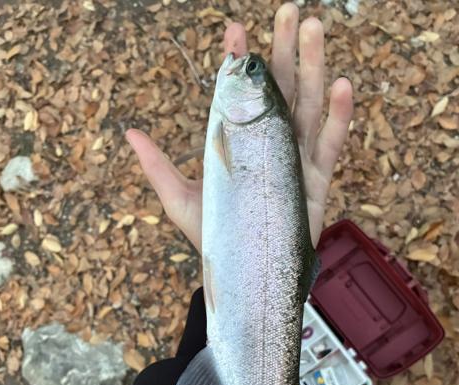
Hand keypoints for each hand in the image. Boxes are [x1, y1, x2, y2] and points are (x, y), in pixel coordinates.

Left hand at [125, 3, 352, 251]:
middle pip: (280, 90)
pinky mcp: (313, 183)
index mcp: (240, 143)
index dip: (239, 62)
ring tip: (315, 30)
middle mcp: (268, 145)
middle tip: (290, 11)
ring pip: (306, 107)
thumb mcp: (178, 200)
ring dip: (312, 68)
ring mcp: (293, 161)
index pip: (241, 94)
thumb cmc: (213, 236)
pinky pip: (328, 146)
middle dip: (284, 50)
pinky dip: (338, 118)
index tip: (234, 31)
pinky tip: (340, 85)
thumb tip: (127, 131)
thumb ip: (157, 167)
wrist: (240, 275)